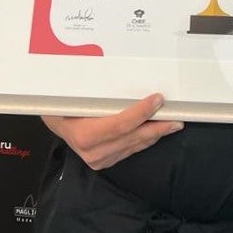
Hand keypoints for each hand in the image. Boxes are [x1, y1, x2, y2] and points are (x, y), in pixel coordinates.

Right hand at [41, 93, 183, 169]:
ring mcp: (100, 159)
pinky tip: (157, 131)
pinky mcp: (107, 162)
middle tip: (177, 118)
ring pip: (135, 145)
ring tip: (173, 123)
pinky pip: (131, 150)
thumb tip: (114, 71)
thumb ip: (93, 90)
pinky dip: (146, 139)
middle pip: (132, 137)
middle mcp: (93, 151)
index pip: (120, 124)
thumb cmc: (64, 104)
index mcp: (84, 134)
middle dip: (157, 127)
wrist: (55, 123)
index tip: (158, 99)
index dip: (141, 113)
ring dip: (155, 134)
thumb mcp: (73, 95)